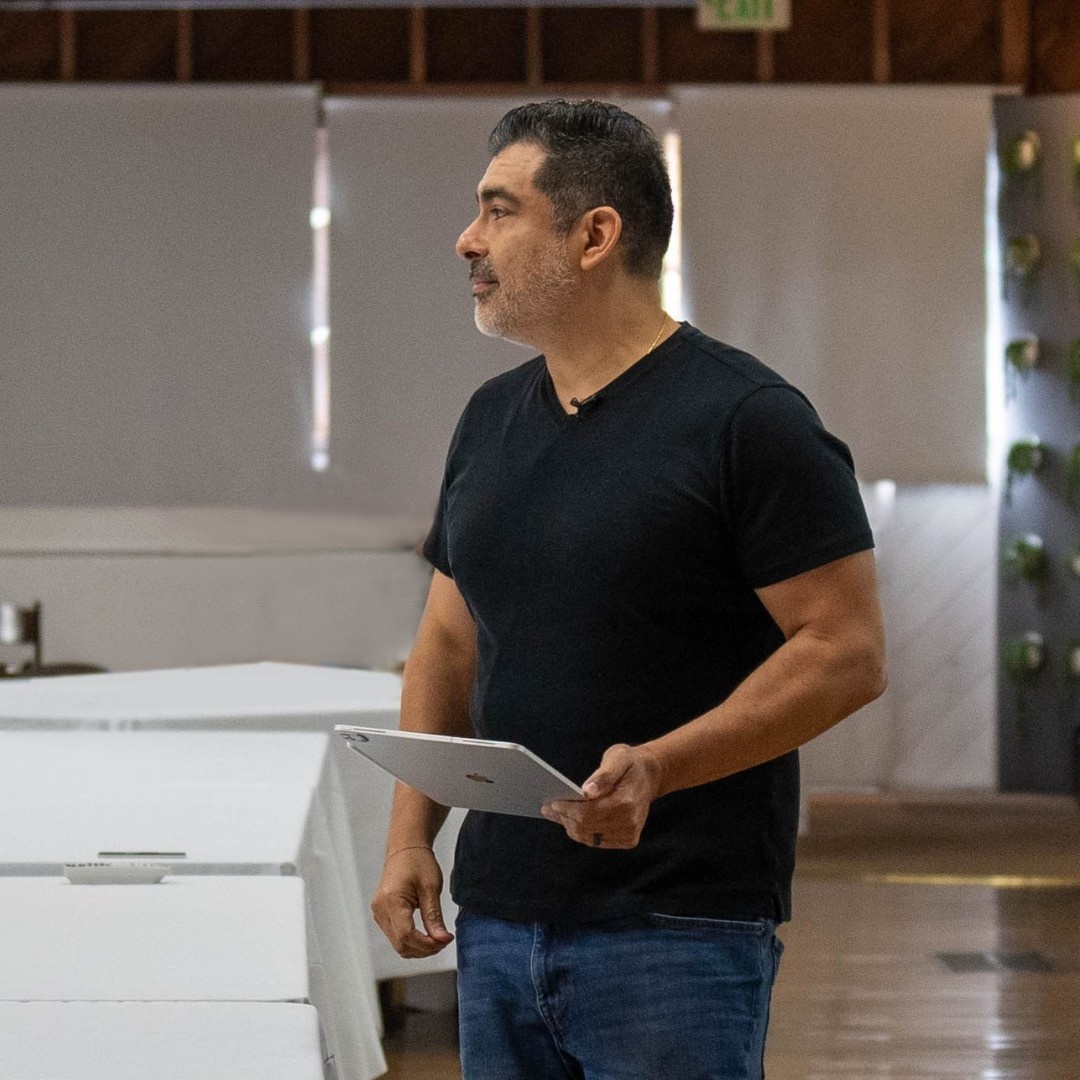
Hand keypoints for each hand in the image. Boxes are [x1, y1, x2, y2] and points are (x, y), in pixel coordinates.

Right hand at [370, 846, 453, 957]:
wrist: (405, 848)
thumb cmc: (418, 861)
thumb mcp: (431, 887)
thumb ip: (434, 916)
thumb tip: (441, 940)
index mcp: (391, 899)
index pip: (406, 935)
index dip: (427, 944)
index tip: (446, 940)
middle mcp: (380, 909)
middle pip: (401, 944)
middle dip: (424, 949)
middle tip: (444, 941)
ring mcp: (378, 913)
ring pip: (398, 944)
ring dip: (418, 948)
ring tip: (438, 939)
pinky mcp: (382, 915)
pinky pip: (395, 937)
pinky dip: (411, 941)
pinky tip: (426, 935)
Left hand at [541, 743, 663, 849]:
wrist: (650, 776)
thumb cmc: (630, 764)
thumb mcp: (618, 757)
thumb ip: (603, 775)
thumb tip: (587, 791)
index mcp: (627, 802)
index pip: (588, 813)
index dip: (567, 809)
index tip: (552, 802)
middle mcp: (629, 821)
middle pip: (586, 827)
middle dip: (564, 817)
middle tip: (547, 808)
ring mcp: (629, 833)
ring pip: (589, 837)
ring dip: (570, 826)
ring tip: (554, 814)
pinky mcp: (628, 839)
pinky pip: (597, 841)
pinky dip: (581, 832)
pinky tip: (570, 820)